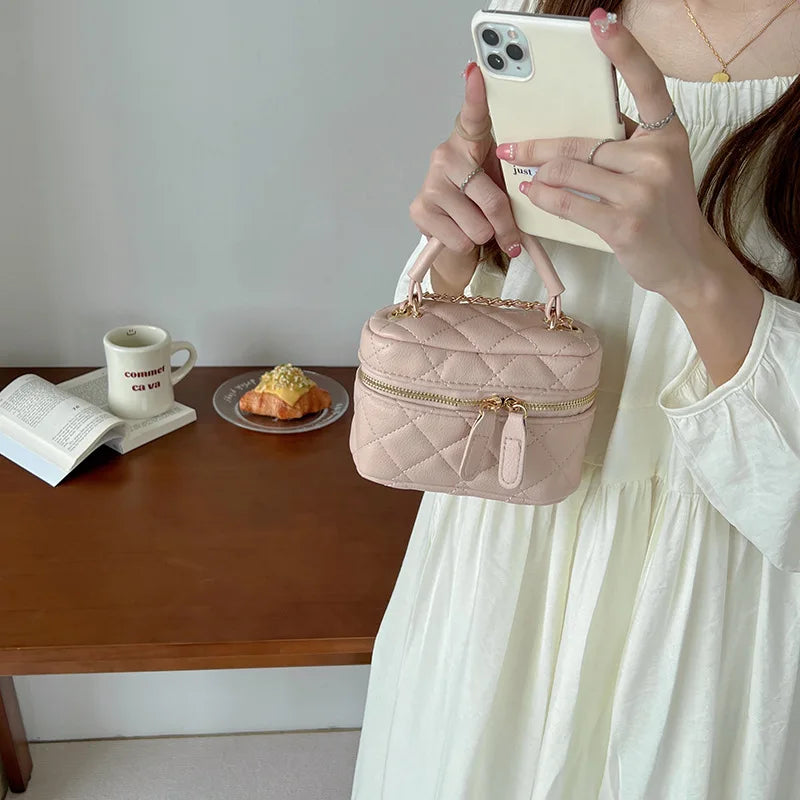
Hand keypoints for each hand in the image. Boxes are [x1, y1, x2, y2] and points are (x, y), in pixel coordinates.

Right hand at [410, 62, 522, 262]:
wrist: (451, 236)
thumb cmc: (481, 206)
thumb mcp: (500, 186)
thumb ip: (514, 182)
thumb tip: (537, 194)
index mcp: (470, 142)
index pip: (473, 115)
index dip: (475, 95)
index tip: (476, 72)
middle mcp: (446, 156)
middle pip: (490, 197)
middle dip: (505, 224)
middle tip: (509, 235)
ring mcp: (431, 183)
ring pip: (477, 225)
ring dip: (484, 236)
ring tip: (478, 230)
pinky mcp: (419, 209)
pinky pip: (459, 238)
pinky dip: (466, 245)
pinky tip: (458, 235)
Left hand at [496, 8, 716, 300]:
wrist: (686, 263)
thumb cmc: (663, 213)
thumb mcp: (657, 169)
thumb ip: (626, 146)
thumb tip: (575, 131)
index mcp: (668, 135)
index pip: (647, 84)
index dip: (623, 51)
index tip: (600, 24)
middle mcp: (658, 157)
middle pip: (583, 141)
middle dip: (538, 145)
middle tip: (509, 145)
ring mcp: (642, 191)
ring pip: (569, 171)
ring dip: (537, 174)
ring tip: (521, 175)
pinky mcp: (624, 223)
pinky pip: (569, 202)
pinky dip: (544, 197)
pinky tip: (532, 193)